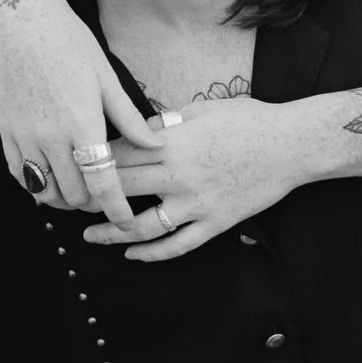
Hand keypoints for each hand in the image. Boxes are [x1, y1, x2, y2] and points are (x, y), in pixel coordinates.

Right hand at [0, 0, 159, 222]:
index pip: (101, 183)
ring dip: (64, 198)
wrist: (24, 23)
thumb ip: (128, 117)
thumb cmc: (71, 45)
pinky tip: (51, 178)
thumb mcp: (107, 78)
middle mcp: (50, 137)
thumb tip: (155, 145)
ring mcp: (24, 136)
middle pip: (74, 194)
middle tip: (106, 196)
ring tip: (79, 190)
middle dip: (92, 203)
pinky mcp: (6, 132)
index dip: (116, 209)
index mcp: (82, 124)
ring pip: (44, 191)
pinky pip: (20, 175)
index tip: (127, 222)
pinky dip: (37, 185)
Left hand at [82, 94, 311, 258]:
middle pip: (121, 189)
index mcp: (173, 142)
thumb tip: (137, 131)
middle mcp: (179, 175)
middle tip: (69, 203)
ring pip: (142, 226)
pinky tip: (132, 253)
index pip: (119, 154)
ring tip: (89, 236)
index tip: (75, 164)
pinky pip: (177, 245)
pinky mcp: (215, 223)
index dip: (93, 160)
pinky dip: (151, 254)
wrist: (292, 144)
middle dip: (91, 197)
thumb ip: (166, 121)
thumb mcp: (203, 109)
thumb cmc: (249, 119)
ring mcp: (197, 203)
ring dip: (110, 233)